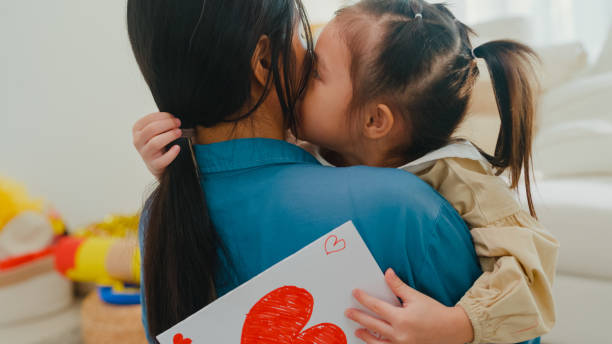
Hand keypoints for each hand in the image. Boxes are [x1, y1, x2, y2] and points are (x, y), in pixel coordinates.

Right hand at [132, 112, 181, 178]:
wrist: (156, 164)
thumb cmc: (156, 143)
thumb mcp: (153, 131)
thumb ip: (159, 122)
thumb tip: (173, 117)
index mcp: (137, 130)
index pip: (148, 120)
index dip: (162, 116)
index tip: (172, 117)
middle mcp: (138, 141)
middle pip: (151, 129)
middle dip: (167, 124)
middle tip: (177, 123)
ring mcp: (145, 154)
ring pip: (155, 143)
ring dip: (169, 135)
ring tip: (178, 132)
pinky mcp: (154, 164)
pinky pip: (163, 159)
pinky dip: (171, 153)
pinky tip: (177, 148)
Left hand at [345, 269, 473, 343]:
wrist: (452, 330)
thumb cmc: (435, 312)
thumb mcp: (416, 297)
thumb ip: (398, 286)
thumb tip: (387, 273)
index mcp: (402, 318)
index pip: (376, 307)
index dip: (364, 299)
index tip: (355, 293)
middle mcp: (400, 334)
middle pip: (373, 324)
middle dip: (359, 317)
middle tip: (348, 312)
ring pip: (377, 342)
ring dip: (366, 336)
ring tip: (357, 331)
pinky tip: (373, 341)